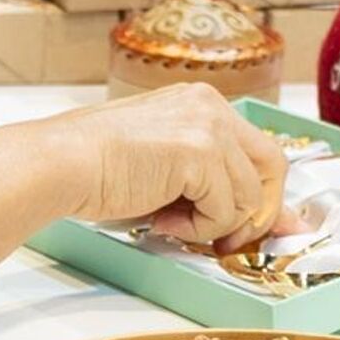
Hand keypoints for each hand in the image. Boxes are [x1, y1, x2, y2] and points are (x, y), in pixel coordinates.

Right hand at [59, 83, 288, 253]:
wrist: (61, 162)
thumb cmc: (98, 167)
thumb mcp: (167, 163)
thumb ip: (213, 181)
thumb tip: (278, 220)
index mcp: (199, 101)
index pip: (257, 150)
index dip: (262, 194)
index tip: (255, 226)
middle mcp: (211, 105)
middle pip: (272, 166)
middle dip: (257, 211)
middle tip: (224, 238)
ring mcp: (209, 127)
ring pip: (249, 197)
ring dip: (212, 223)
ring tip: (168, 220)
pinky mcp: (201, 153)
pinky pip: (225, 211)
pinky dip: (198, 228)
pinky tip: (160, 218)